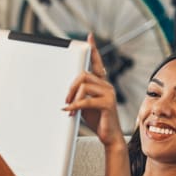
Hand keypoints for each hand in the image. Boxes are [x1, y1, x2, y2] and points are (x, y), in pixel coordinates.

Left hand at [63, 33, 123, 147]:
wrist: (109, 137)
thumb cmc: (98, 121)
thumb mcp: (85, 105)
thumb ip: (80, 95)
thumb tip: (67, 92)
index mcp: (102, 84)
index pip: (97, 64)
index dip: (93, 50)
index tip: (89, 38)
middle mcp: (107, 86)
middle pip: (84, 75)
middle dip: (71, 86)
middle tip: (65, 99)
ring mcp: (109, 94)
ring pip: (84, 86)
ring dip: (72, 97)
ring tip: (69, 109)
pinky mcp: (107, 104)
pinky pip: (86, 100)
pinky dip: (75, 106)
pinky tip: (69, 112)